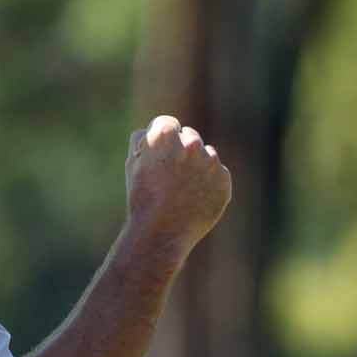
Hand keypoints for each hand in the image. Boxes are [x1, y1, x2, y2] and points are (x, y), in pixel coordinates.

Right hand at [124, 115, 232, 257]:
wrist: (162, 233)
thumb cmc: (143, 198)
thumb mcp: (132, 164)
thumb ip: (144, 139)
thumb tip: (154, 131)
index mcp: (165, 135)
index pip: (167, 123)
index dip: (160, 140)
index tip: (158, 155)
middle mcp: (191, 143)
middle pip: (188, 137)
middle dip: (181, 151)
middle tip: (170, 176)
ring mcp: (210, 162)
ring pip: (205, 156)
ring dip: (197, 167)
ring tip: (182, 191)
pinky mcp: (224, 180)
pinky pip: (217, 175)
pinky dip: (209, 184)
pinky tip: (194, 200)